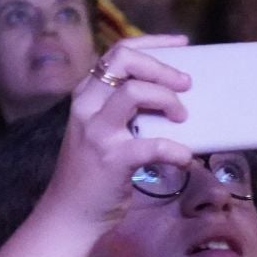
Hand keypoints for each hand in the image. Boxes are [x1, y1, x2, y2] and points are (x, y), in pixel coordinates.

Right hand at [38, 35, 192, 232]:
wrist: (70, 213)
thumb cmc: (95, 172)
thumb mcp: (104, 131)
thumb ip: (127, 112)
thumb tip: (172, 97)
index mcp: (87, 95)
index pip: (118, 52)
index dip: (153, 43)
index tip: (182, 44)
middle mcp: (87, 106)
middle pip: (124, 61)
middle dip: (162, 68)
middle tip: (186, 86)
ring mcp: (97, 132)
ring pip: (135, 92)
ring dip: (168, 101)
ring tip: (181, 119)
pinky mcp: (111, 159)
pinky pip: (153, 146)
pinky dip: (176, 151)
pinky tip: (185, 158)